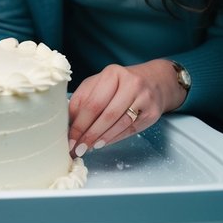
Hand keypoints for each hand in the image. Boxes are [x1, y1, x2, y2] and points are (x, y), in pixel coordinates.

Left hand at [67, 59, 187, 155]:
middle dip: (89, 135)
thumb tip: (68, 123)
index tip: (70, 139)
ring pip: (119, 125)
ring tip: (88, 147)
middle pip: (106, 115)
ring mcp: (144, 98)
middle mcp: (131, 84)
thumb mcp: (99, 84)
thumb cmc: (120, 84)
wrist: (154, 81)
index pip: (92, 103)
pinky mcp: (152, 113)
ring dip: (101, 139)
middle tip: (78, 148)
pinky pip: (130, 130)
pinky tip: (103, 143)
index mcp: (113, 74)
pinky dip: (114, 138)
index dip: (79, 124)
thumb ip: (83, 99)